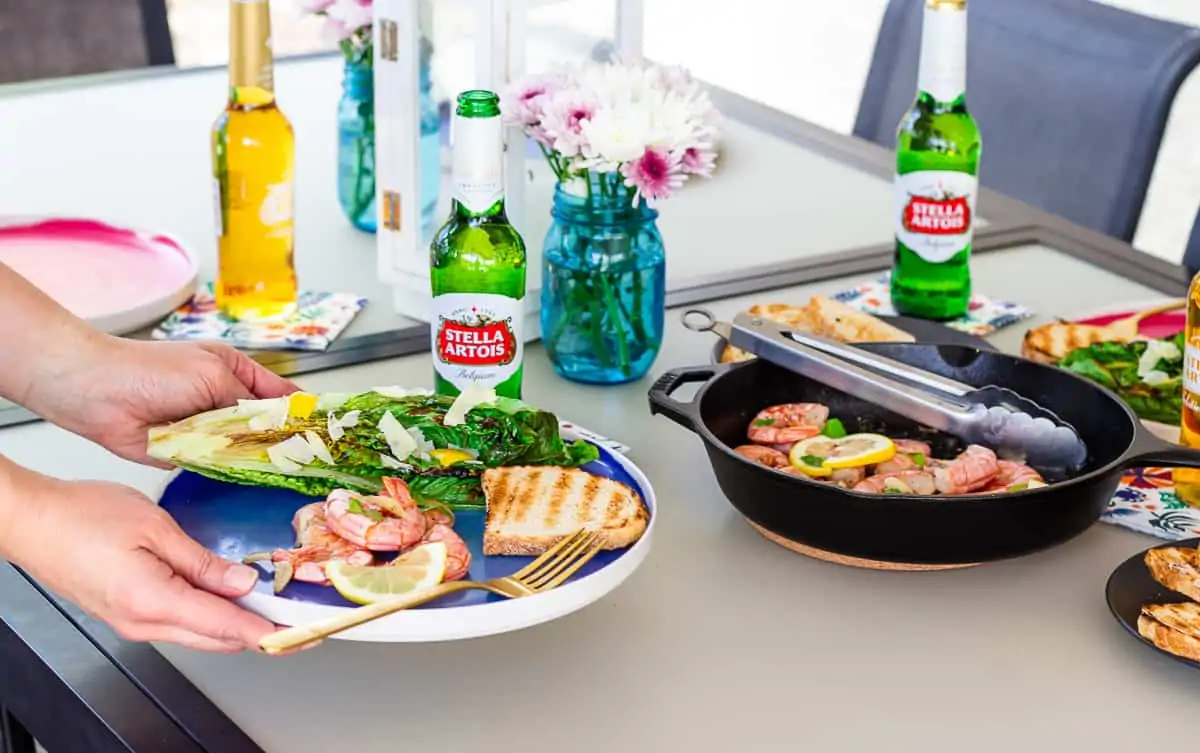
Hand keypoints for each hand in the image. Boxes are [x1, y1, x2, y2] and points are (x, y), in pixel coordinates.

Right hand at [4, 469, 276, 652]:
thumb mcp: (155, 528)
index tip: (300, 635)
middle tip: (297, 621)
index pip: (226, 627)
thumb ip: (203, 561)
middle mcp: (143, 622)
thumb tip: (241, 582)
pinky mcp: (126, 613)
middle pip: (217, 638)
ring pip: (199, 633)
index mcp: (153, 602)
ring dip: (235, 623)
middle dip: (260, 632)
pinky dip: (210, 614)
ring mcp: (132, 622)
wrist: (31, 521)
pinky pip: (179, 622)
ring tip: (271, 605)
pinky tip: (227, 596)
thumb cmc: (81, 516)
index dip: (268, 633)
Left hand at [32, 338, 297, 465]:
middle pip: (267, 425)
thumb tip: (277, 425)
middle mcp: (225, 402)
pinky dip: (232, 472)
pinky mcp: (190, 453)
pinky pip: (220, 467)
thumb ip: (248, 403)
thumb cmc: (150, 370)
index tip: (327, 430)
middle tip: (315, 458)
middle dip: (287, 439)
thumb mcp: (213, 374)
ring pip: (246, 449)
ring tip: (290, 471)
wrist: (97, 393)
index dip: (303, 411)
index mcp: (236, 373)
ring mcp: (209, 429)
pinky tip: (253, 478)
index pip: (281, 394)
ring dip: (260, 458)